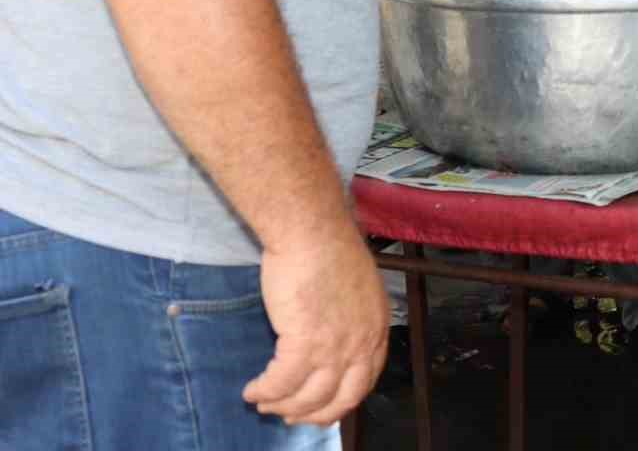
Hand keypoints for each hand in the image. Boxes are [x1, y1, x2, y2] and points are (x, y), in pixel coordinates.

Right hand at [243, 219, 387, 425]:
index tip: (322, 404)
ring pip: (309, 397)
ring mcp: (335, 346)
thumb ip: (350, 315)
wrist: (312, 230)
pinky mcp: (304, 343)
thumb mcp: (356, 288)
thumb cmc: (329, 248)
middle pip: (342, 398)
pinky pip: (281, 383)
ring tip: (264, 402)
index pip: (365, 379)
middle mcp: (362, 342)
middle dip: (315, 414)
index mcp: (376, 327)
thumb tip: (332, 333)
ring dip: (283, 406)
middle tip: (292, 416)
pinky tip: (251, 391)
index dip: (341, 398)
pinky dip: (264, 391)